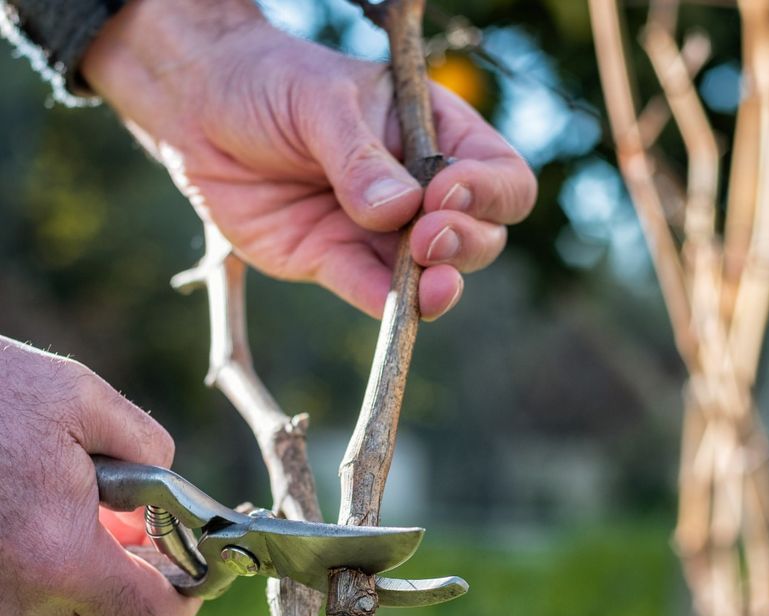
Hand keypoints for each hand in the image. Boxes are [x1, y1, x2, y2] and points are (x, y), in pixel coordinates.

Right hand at [0, 338, 199, 615]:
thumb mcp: (84, 400)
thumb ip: (150, 450)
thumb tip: (171, 497)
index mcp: (57, 556)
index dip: (190, 599)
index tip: (199, 564)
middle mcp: (16, 599)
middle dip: (148, 591)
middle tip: (154, 538)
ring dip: (103, 587)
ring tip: (104, 521)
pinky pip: (31, 612)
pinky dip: (60, 582)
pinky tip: (60, 525)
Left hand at [81, 0, 535, 318]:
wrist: (199, 113)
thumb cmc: (269, 85)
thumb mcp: (320, 104)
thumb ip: (359, 157)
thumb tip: (401, 211)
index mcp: (435, 137)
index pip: (499, 175)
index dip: (488, 192)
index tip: (445, 192)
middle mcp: (418, 191)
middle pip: (479, 234)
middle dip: (465, 241)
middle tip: (427, 235)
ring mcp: (379, 233)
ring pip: (433, 274)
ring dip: (437, 283)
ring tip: (430, 282)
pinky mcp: (337, 262)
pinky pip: (374, 293)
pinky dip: (390, 308)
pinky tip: (397, 308)